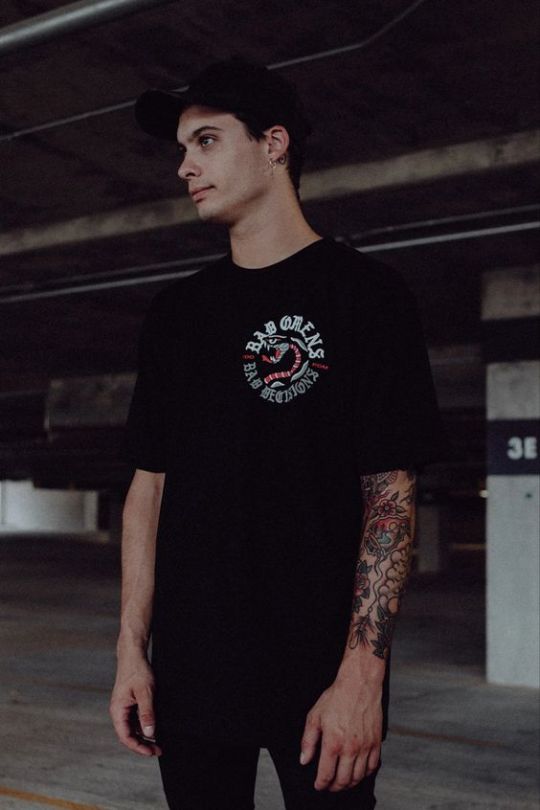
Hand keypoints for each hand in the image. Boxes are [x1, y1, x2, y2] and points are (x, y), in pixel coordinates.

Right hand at [110, 652, 161, 756]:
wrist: (133, 655)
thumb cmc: (137, 671)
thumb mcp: (145, 693)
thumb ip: (147, 713)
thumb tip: (150, 733)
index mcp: (118, 710)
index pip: (126, 736)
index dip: (138, 747)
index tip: (151, 752)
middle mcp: (118, 711)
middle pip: (129, 735)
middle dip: (143, 744)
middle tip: (158, 750)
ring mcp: (124, 708)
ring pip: (132, 728)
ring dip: (144, 736)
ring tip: (158, 742)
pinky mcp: (130, 704)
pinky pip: (135, 720)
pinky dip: (144, 726)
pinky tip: (155, 729)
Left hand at [300, 674, 381, 791]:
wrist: (359, 684)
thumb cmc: (337, 697)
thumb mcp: (314, 716)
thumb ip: (308, 741)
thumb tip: (304, 759)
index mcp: (333, 743)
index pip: (326, 774)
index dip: (321, 784)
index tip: (319, 785)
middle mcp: (350, 748)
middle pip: (343, 780)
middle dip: (334, 787)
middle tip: (330, 786)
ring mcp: (365, 747)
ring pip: (358, 777)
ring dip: (349, 783)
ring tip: (342, 781)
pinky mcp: (375, 743)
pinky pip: (372, 767)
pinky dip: (364, 774)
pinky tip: (358, 771)